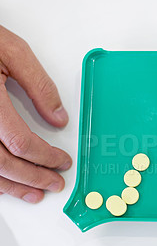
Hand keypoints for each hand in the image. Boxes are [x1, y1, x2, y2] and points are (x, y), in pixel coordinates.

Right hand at [0, 25, 71, 202]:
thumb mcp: (13, 53)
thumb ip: (40, 86)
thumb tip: (59, 118)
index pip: (21, 143)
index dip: (45, 157)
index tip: (62, 162)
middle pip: (4, 163)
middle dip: (33, 177)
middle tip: (54, 183)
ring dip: (12, 185)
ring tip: (34, 193)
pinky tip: (5, 184)